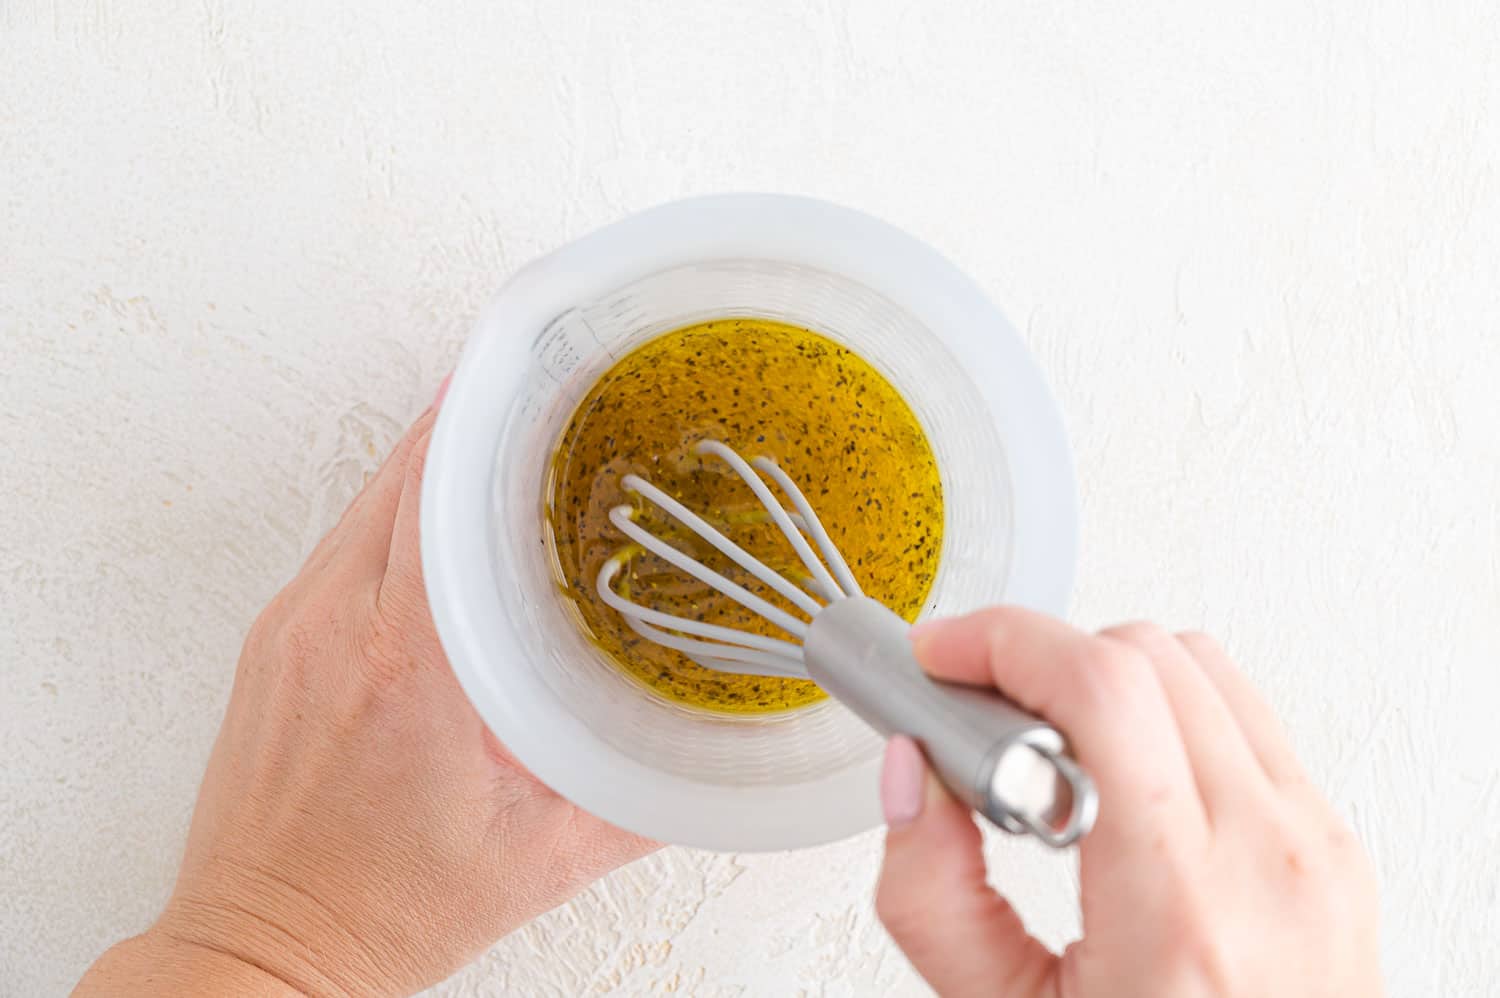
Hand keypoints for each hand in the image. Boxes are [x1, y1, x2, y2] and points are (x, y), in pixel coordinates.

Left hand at [76, 386, 654, 996]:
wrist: (262, 950)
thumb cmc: (377, 912)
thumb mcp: (536, 862)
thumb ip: (633, 804)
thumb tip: (700, 756)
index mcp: (406, 667)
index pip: (438, 500)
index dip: (484, 428)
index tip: (530, 384)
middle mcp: (332, 629)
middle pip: (399, 479)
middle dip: (468, 428)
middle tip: (532, 402)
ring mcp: (289, 630)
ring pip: (364, 503)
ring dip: (429, 469)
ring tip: (496, 454)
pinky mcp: (272, 643)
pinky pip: (339, 543)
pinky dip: (394, 515)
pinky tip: (436, 529)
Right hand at [875, 610, 1381, 996]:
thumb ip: (932, 899)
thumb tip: (912, 777)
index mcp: (1182, 907)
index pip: (1103, 691)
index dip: (1004, 641)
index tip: (944, 655)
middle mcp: (1269, 856)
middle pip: (1146, 655)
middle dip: (1041, 658)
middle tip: (982, 714)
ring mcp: (1315, 841)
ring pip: (1198, 663)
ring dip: (1104, 678)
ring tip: (1055, 755)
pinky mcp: (1333, 838)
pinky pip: (1241, 713)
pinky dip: (1164, 711)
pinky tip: (1124, 774)